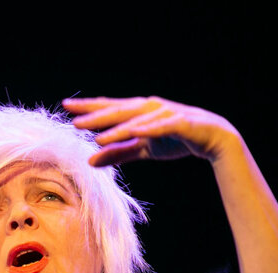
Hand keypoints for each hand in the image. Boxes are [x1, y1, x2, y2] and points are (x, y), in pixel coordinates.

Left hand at [62, 96, 240, 166]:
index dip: (88, 108)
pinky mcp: (179, 123)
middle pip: (118, 111)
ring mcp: (164, 114)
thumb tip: (89, 161)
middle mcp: (148, 108)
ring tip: (98, 137)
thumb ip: (117, 153)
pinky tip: (135, 133)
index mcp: (138, 112)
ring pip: (137, 120)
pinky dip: (147, 130)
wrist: (211, 137)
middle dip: (96, 115)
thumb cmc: (174, 139)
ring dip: (118, 128)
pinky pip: (160, 127)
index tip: (66, 107)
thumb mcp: (142, 149)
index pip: (108, 109)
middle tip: (74, 120)